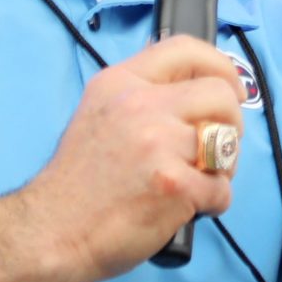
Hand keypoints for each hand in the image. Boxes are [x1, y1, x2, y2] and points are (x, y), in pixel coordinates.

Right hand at [18, 37, 246, 281]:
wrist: (50, 233)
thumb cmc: (77, 185)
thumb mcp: (98, 116)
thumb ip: (139, 96)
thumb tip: (187, 82)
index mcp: (120, 84)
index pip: (184, 48)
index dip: (220, 66)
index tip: (231, 88)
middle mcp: (140, 105)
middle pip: (220, 94)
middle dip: (231, 122)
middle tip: (215, 148)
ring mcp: (158, 143)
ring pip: (228, 142)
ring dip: (223, 167)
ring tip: (197, 180)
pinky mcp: (174, 183)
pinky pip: (222, 189)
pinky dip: (211, 204)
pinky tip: (183, 208)